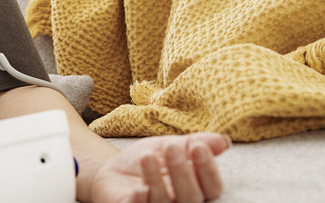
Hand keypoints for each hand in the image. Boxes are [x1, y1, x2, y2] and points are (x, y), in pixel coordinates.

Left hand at [88, 132, 229, 202]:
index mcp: (194, 188)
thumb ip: (195, 143)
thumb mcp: (170, 145)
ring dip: (156, 178)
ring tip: (146, 156)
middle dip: (182, 171)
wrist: (114, 169)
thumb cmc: (147, 159)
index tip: (198, 146)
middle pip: (192, 197)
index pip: (212, 187)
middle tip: (171, 147)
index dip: (208, 168)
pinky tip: (138, 188)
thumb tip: (224, 141)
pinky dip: (140, 200)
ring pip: (165, 202)